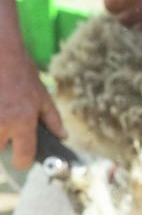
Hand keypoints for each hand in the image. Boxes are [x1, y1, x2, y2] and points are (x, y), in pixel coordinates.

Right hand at [0, 45, 64, 170]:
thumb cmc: (21, 72)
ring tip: (3, 111)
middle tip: (7, 123)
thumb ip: (52, 120)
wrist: (1, 53)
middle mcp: (2, 124)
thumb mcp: (41, 95)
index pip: (22, 158)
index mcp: (22, 122)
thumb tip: (63, 137)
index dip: (22, 161)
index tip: (21, 158)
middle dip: (3, 141)